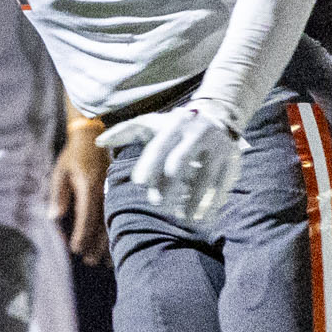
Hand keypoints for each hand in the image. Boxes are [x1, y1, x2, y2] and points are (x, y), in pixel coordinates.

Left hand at [50, 118, 108, 263]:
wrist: (94, 137)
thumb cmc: (73, 156)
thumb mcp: (60, 172)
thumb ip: (59, 195)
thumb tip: (55, 217)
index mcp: (89, 186)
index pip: (86, 215)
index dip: (82, 234)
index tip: (76, 250)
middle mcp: (105, 191)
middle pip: (102, 223)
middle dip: (95, 244)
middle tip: (89, 262)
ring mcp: (114, 191)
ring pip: (113, 222)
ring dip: (107, 243)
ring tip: (102, 261)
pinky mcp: (119, 192)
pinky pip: (119, 215)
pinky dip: (115, 232)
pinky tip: (114, 245)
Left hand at [96, 103, 243, 227]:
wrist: (219, 113)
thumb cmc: (175, 125)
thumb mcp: (152, 123)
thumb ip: (126, 131)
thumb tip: (99, 142)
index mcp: (175, 126)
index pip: (160, 146)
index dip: (149, 164)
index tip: (139, 182)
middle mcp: (197, 135)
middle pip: (180, 161)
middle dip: (169, 185)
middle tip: (158, 205)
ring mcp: (217, 147)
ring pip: (205, 175)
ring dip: (194, 199)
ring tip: (182, 217)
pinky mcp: (232, 160)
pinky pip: (224, 183)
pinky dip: (214, 202)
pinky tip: (203, 216)